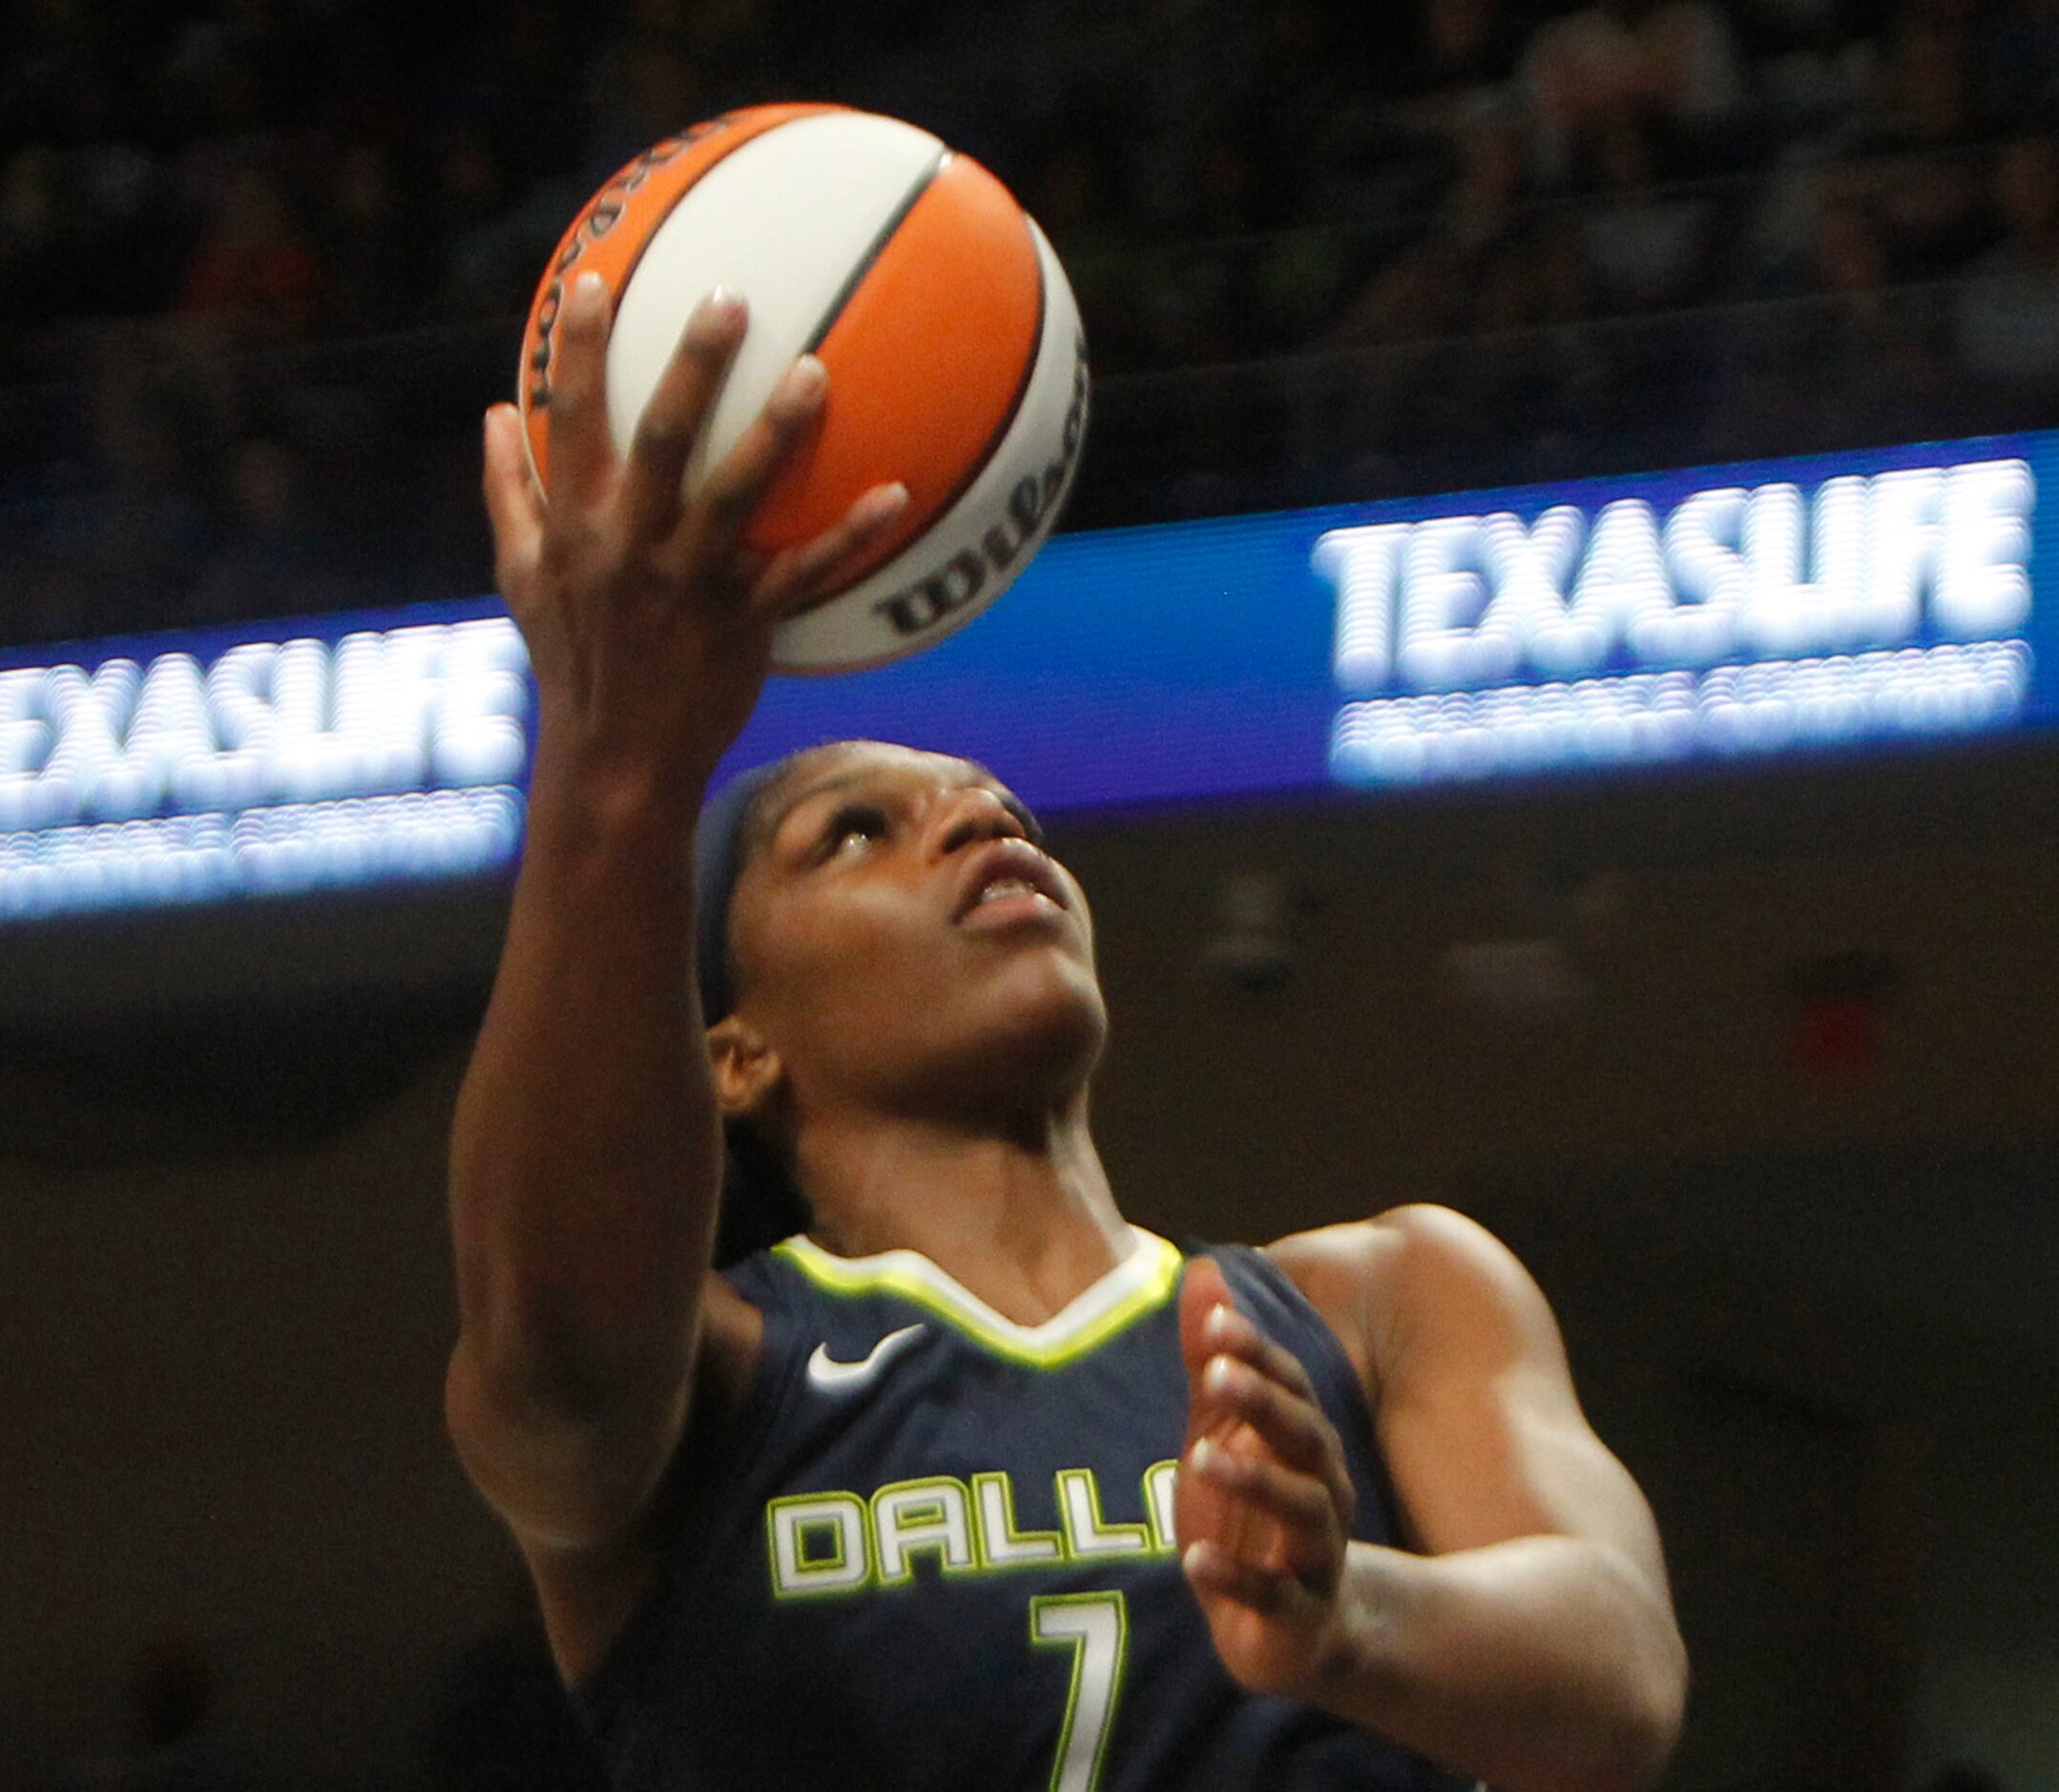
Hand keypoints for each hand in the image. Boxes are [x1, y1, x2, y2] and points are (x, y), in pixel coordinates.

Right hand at [483, 272, 907, 793]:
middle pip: (664, 438)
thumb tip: (495, 411)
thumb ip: (510, 492)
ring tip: (817, 373)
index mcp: (577, 526)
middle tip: (729, 297)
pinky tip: (897, 495)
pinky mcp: (743, 622)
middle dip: (692, 365)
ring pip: (737, 495)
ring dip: (777, 433)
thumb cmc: (571, 660)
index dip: (577, 350)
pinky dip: (851, 535)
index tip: (593, 280)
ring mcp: (690, 582)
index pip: (570, 421)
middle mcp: (632, 545)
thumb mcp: (521, 578)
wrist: (615, 761)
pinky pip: (804, 571)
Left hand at [1176, 1256, 1357, 1697]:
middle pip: (1305, 1437)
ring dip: (1254, 1482)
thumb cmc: (1254, 1515)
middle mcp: (1323, 1490)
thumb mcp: (1224, 1433)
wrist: (1304, 1633)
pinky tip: (1194, 1560)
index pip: (1290, 1386)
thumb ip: (1212, 1360)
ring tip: (1200, 1458)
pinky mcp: (1299, 1617)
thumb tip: (1202, 1268)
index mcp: (1305, 1444)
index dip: (1256, 1353)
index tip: (1214, 1324)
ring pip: (1301, 1511)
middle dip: (1264, 1402)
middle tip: (1215, 1372)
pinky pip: (1273, 1595)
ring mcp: (1317, 1556)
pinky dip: (1236, 1578)